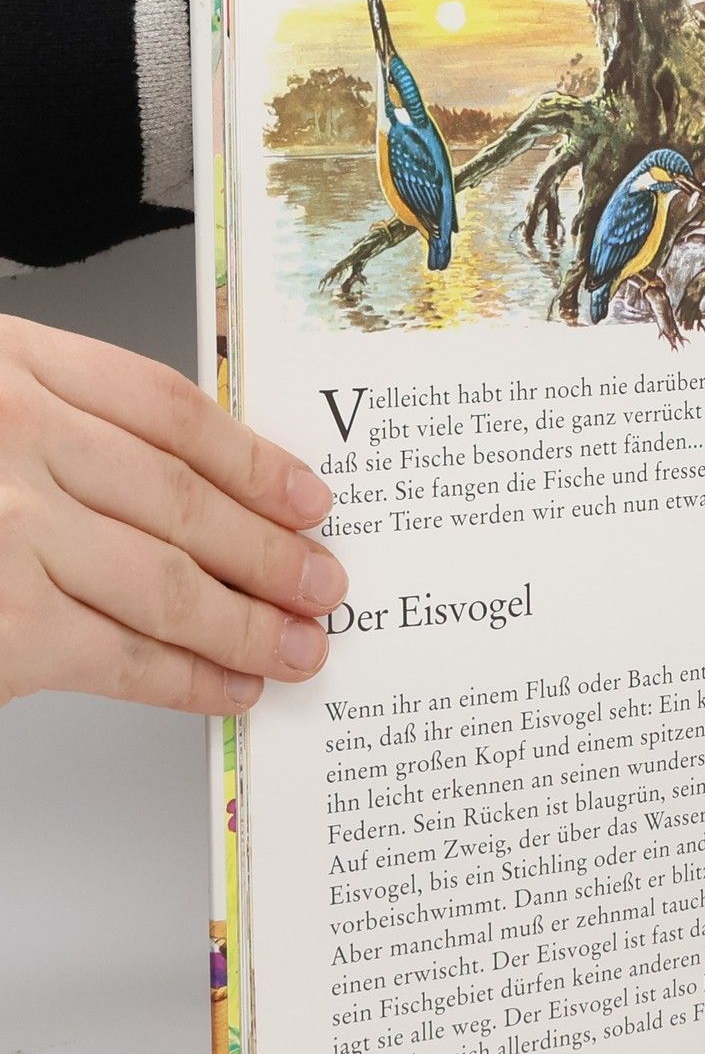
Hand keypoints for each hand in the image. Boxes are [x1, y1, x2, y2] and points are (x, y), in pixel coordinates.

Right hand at [0, 317, 345, 715]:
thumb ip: (50, 421)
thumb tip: (185, 488)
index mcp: (10, 365)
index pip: (167, 411)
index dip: (252, 461)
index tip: (308, 497)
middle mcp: (12, 438)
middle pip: (183, 500)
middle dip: (270, 553)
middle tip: (324, 583)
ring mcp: (6, 532)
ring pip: (167, 579)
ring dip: (248, 622)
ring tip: (299, 645)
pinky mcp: (2, 626)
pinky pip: (119, 656)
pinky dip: (189, 679)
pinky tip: (229, 688)